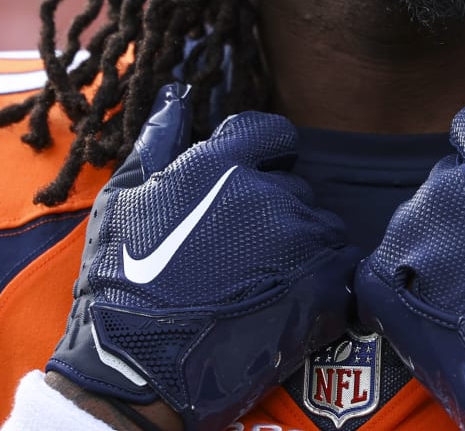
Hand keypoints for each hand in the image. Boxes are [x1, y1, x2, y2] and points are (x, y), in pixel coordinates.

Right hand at [48, 84, 361, 430]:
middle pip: (297, 188)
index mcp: (221, 164)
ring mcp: (299, 240)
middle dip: (277, 214)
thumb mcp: (123, 201)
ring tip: (263, 286)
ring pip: (323, 229)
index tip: (252, 184)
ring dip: (303, 251)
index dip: (267, 158)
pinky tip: (291, 306)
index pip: (273, 134)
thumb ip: (157, 141)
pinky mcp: (322, 288)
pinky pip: (344, 273)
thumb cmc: (120, 284)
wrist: (137, 369)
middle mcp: (267, 192)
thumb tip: (177, 96)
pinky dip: (326, 287)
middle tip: (242, 254)